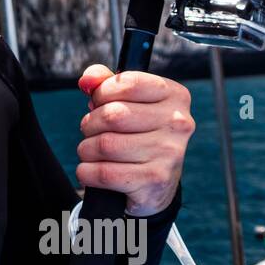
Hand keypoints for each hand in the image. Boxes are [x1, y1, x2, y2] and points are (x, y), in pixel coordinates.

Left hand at [75, 64, 192, 215]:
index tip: (98, 103)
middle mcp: (178, 123)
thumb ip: (104, 81)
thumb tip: (87, 80)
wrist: (155, 184)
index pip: (128, 83)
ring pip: (105, 145)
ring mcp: (169, 154)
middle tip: (90, 130)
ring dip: (86, 149)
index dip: (102, 92)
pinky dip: (86, 172)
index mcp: (175, 96)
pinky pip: (104, 173)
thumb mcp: (127, 101)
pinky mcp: (155, 180)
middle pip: (112, 115)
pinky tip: (90, 171)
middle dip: (90, 123)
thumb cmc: (136, 132)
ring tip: (91, 151)